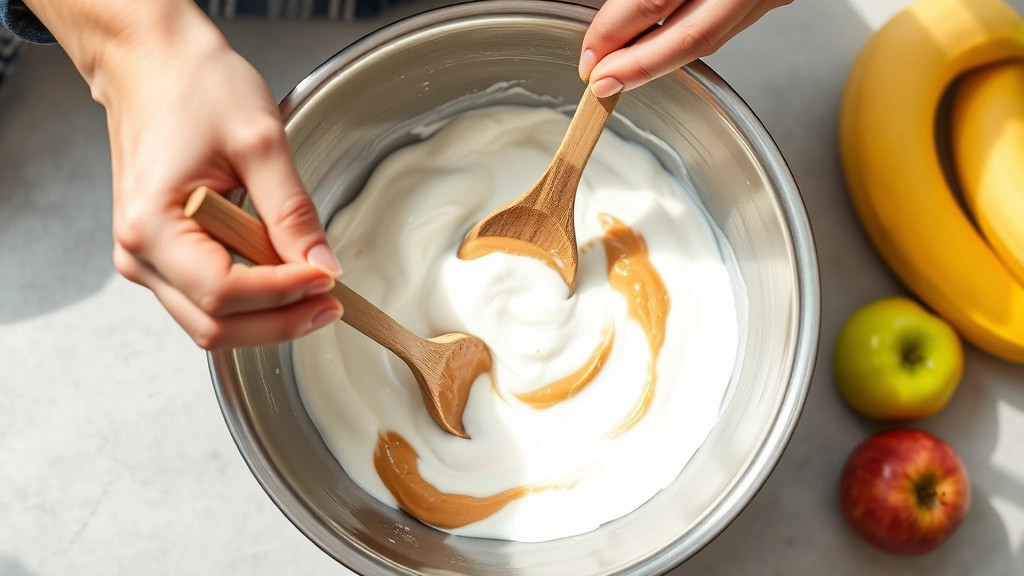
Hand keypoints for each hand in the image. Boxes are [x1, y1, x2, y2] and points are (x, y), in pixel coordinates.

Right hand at [27, 0, 343, 348]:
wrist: (153, 65)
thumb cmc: (193, 88)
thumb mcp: (259, 141)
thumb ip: (293, 211)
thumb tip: (322, 263)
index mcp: (150, 225)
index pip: (224, 293)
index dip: (283, 294)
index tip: (328, 278)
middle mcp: (138, 253)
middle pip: (215, 325)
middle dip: (280, 320)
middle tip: (332, 303)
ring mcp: (146, 260)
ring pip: (211, 323)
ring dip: (268, 317)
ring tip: (315, 290)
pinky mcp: (162, 257)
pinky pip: (208, 300)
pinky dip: (252, 301)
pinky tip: (285, 279)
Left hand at [579, 0, 792, 96]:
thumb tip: (612, 20)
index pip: (653, 1)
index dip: (614, 31)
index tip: (590, 53)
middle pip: (690, 35)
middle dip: (640, 65)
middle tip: (603, 82)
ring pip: (712, 37)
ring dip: (664, 59)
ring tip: (626, 71)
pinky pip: (727, 25)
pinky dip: (689, 39)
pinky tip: (661, 46)